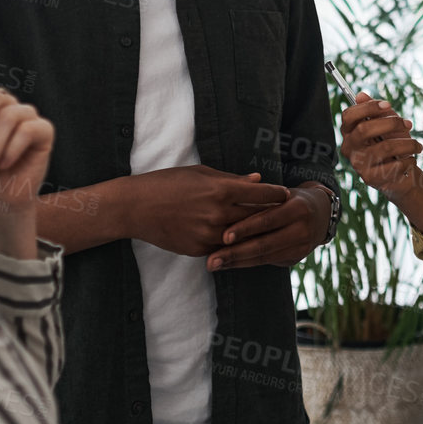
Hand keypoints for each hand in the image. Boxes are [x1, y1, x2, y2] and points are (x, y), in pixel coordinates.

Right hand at [128, 164, 290, 256]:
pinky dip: (234, 243)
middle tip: (286, 213)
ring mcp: (209, 235)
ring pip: (243, 236)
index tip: (286, 194)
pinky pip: (224, 247)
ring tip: (269, 227)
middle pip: (257, 217)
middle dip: (272, 214)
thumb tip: (257, 180)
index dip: (276, 194)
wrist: (136, 208)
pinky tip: (243, 240)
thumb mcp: (201, 173)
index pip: (261, 194)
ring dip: (256, 232)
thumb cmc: (168, 183)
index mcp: (222, 190)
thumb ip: (232, 179)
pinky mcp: (200, 250)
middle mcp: (219, 214)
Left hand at [207, 182, 332, 270]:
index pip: (267, 220)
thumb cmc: (289, 198)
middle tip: (211, 260)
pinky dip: (246, 263)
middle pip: (264, 244)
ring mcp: (301, 247)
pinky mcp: (296, 259)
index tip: (223, 236)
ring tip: (214, 265)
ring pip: (264, 257)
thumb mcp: (278, 193)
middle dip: (235, 253)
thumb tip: (226, 201)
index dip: (245, 228)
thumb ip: (257, 197)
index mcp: (297, 207)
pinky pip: (267, 262)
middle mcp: (302, 229)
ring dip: (236, 262)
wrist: (321, 213)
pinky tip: (229, 265)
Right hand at [339, 93, 422, 194]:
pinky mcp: (370, 178)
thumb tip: (360, 95)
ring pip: (385, 147)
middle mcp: (349, 148)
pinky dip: (408, 160)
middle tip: (408, 124)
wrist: (403, 175)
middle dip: (391, 123)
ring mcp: (358, 165)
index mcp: (350, 132)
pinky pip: (393, 165)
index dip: (368, 107)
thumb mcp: (389, 124)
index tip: (388, 104)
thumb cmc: (394, 145)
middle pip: (364, 129)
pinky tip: (411, 161)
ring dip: (408, 144)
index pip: (349, 115)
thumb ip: (378, 111)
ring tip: (417, 146)